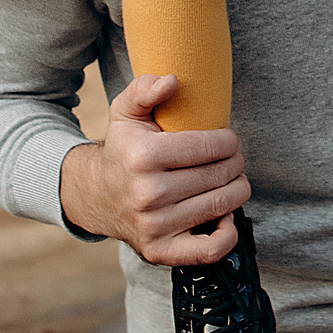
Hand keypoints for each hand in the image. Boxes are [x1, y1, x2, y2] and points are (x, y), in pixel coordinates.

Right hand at [55, 73, 250, 265]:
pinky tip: (225, 216)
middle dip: (235, 162)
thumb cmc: (122, 150)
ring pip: (222, 204)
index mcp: (143, 156)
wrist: (96, 196)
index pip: (211, 145)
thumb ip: (145, 89)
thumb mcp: (125, 112)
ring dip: (237, 189)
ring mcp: (154, 225)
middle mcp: (148, 193)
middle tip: (231, 158)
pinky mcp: (160, 251)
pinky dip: (228, 233)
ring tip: (230, 179)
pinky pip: (210, 249)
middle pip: (220, 174)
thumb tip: (172, 81)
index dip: (229, 140)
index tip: (227, 139)